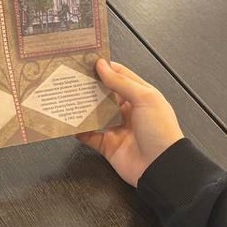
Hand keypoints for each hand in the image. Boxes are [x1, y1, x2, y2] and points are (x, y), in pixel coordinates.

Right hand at [76, 60, 183, 187]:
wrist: (161, 166)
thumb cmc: (160, 130)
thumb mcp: (145, 98)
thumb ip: (121, 82)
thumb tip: (102, 66)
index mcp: (141, 96)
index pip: (120, 76)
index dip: (105, 67)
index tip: (86, 60)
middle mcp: (128, 111)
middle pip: (104, 95)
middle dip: (89, 86)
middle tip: (70, 76)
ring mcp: (117, 128)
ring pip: (95, 114)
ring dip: (82, 107)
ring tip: (65, 95)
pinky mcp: (108, 146)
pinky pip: (90, 136)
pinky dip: (79, 130)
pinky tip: (69, 122)